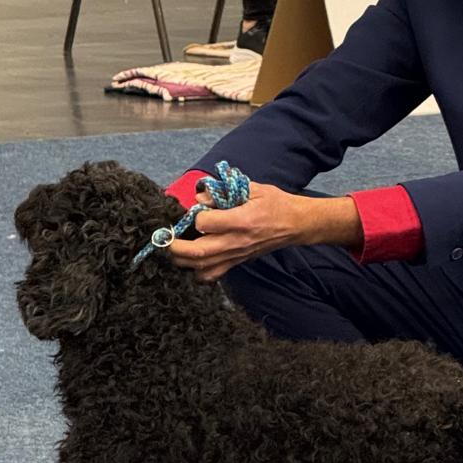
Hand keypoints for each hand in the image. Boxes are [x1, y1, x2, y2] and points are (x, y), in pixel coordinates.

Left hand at [165, 184, 361, 280]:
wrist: (295, 225)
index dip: (194, 217)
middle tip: (166, 238)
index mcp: (242, 220)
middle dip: (176, 247)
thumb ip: (225, 192)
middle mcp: (237, 241)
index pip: (206, 223)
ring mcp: (237, 255)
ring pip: (202, 266)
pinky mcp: (237, 262)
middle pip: (199, 252)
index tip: (191, 210)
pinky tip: (192, 261)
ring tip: (174, 249)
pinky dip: (197, 272)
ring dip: (182, 260)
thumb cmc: (275, 203)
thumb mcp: (253, 188)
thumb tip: (199, 198)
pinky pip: (213, 275)